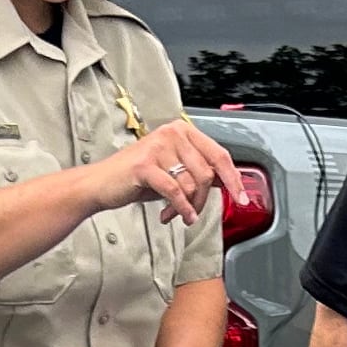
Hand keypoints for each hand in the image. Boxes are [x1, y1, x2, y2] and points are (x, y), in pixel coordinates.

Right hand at [95, 118, 240, 227]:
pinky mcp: (145, 164)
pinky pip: (175, 191)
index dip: (234, 179)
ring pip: (192, 184)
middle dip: (202, 200)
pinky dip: (179, 208)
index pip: (219, 155)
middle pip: (207, 174)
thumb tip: (229, 181)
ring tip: (173, 213)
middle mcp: (173, 133)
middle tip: (191, 212)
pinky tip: (173, 216)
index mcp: (183, 131)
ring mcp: (158, 146)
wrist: (103, 184)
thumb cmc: (139, 178)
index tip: (242, 198)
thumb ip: (200, 172)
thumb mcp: (175, 172)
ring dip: (186, 206)